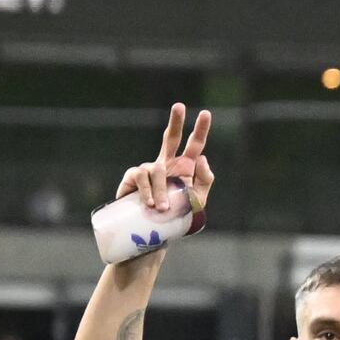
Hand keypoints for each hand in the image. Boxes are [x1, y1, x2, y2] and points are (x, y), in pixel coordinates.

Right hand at [115, 103, 217, 229]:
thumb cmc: (176, 217)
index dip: (200, 130)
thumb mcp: (197, 201)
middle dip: (176, 121)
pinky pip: (142, 177)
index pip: (194, 145)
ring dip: (162, 190)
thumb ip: (204, 181)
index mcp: (185, 167)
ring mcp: (149, 169)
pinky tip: (150, 204)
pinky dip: (148, 191)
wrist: (152, 233)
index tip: (206, 113)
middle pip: (171, 137)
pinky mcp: (133, 177)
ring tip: (162, 208)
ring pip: (158, 170)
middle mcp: (167, 163)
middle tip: (180, 106)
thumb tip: (202, 157)